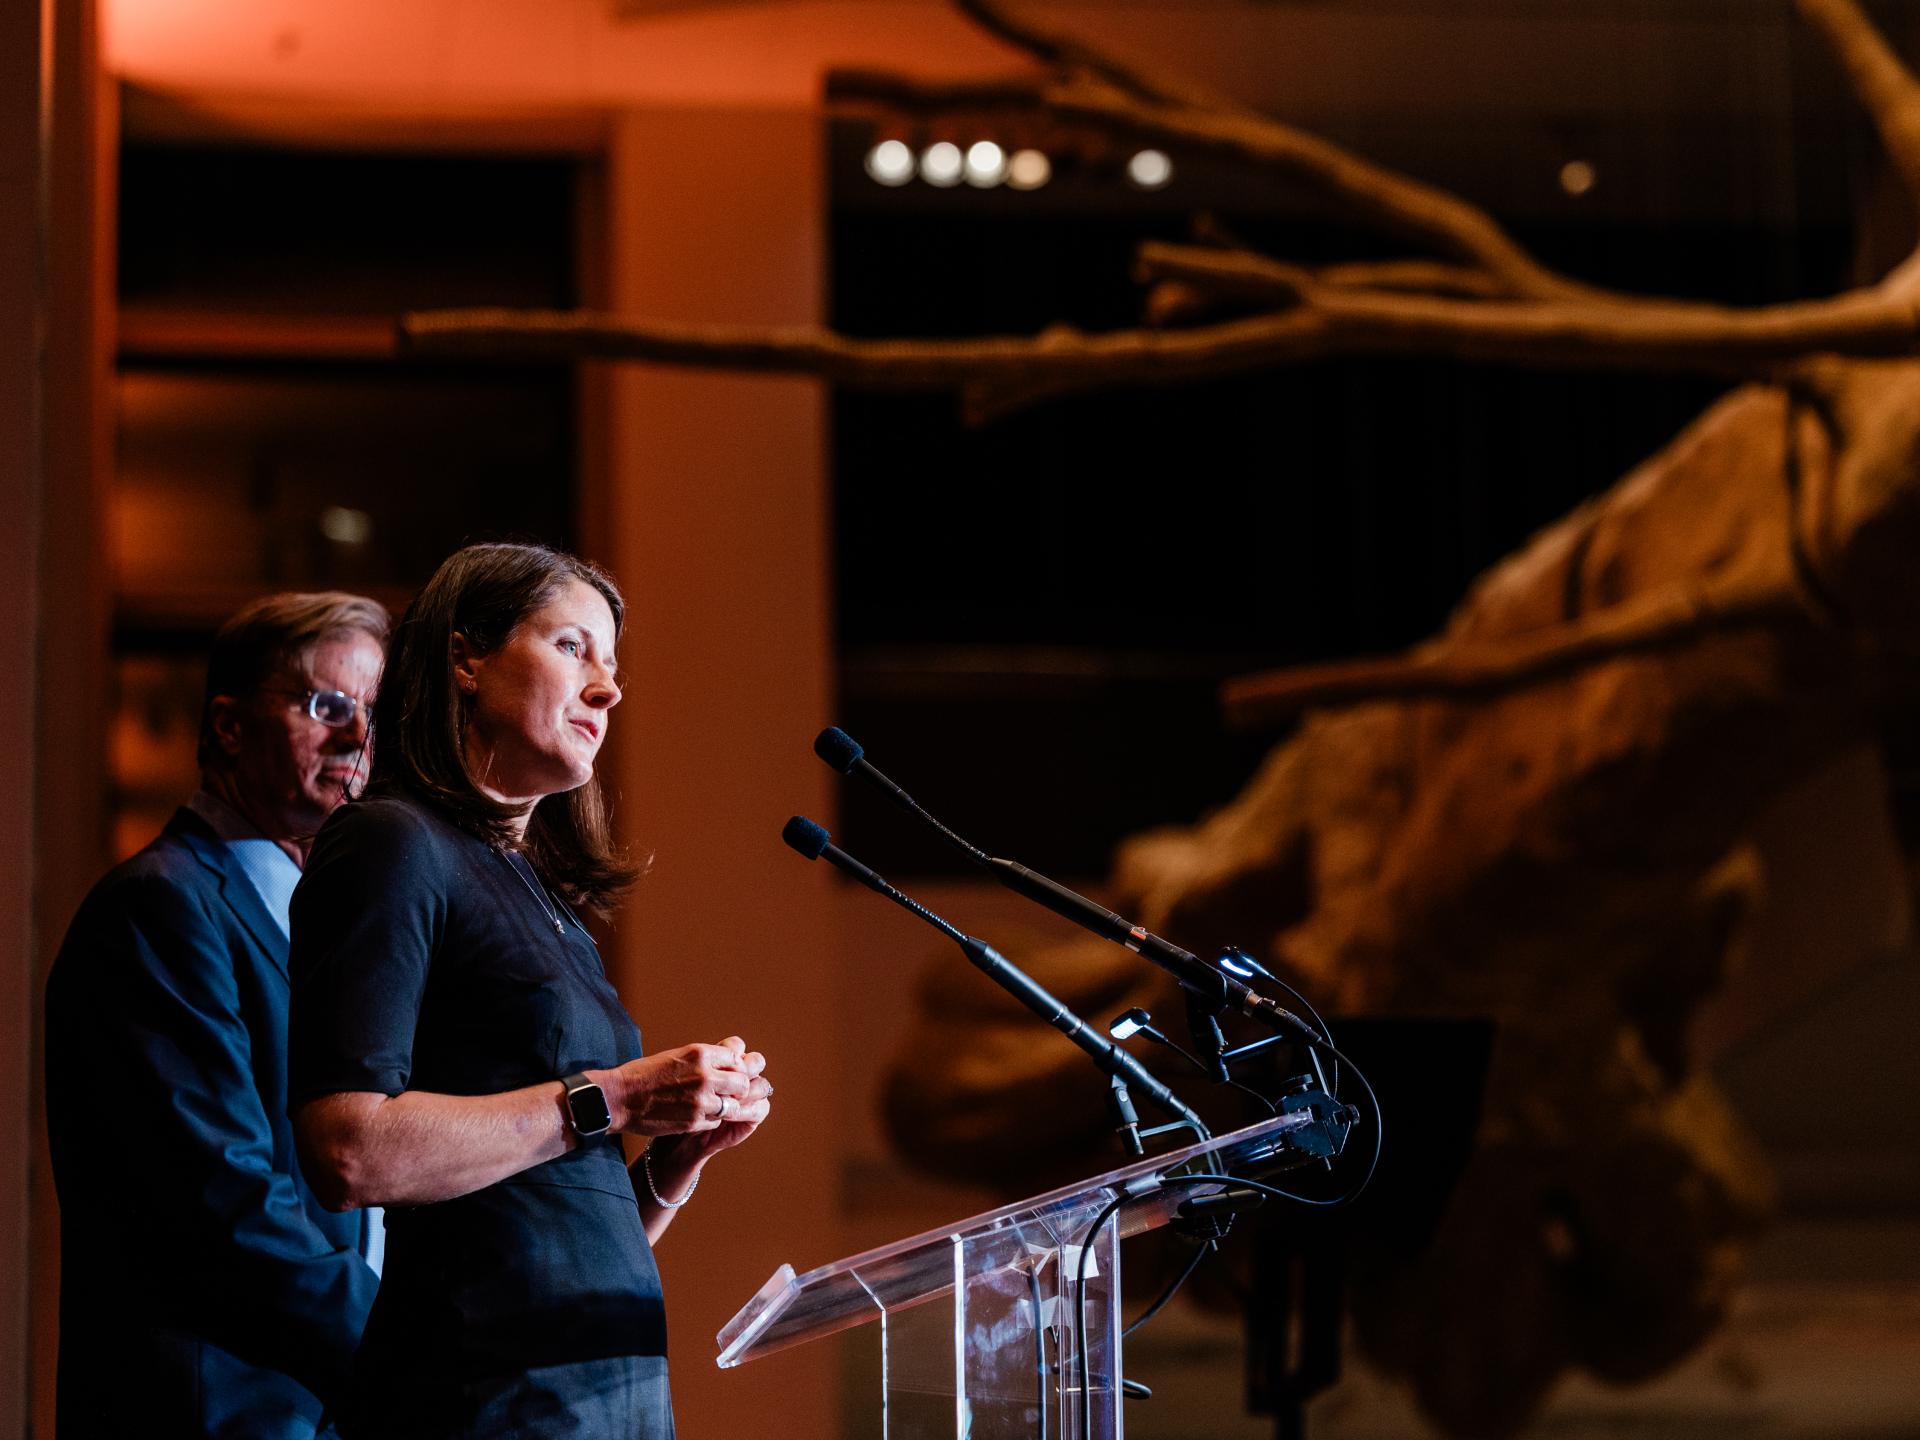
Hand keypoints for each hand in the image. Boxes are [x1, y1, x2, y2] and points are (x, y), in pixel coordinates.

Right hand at [605, 1036, 770, 1138]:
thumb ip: (704, 1059)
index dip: (735, 1069)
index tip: (729, 1074)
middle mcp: (705, 1075)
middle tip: (728, 1093)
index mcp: (700, 1053)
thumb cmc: (645, 1074)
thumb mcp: (677, 1055)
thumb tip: (730, 1061)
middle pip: (742, 1083)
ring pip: (732, 1106)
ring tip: (713, 1106)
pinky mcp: (693, 1121)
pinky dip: (711, 1120)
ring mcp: (700, 1100)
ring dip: (725, 1107)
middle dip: (737, 1089)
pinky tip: (697, 1115)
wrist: (620, 1097)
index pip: (736, 1060)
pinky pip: (716, 1121)